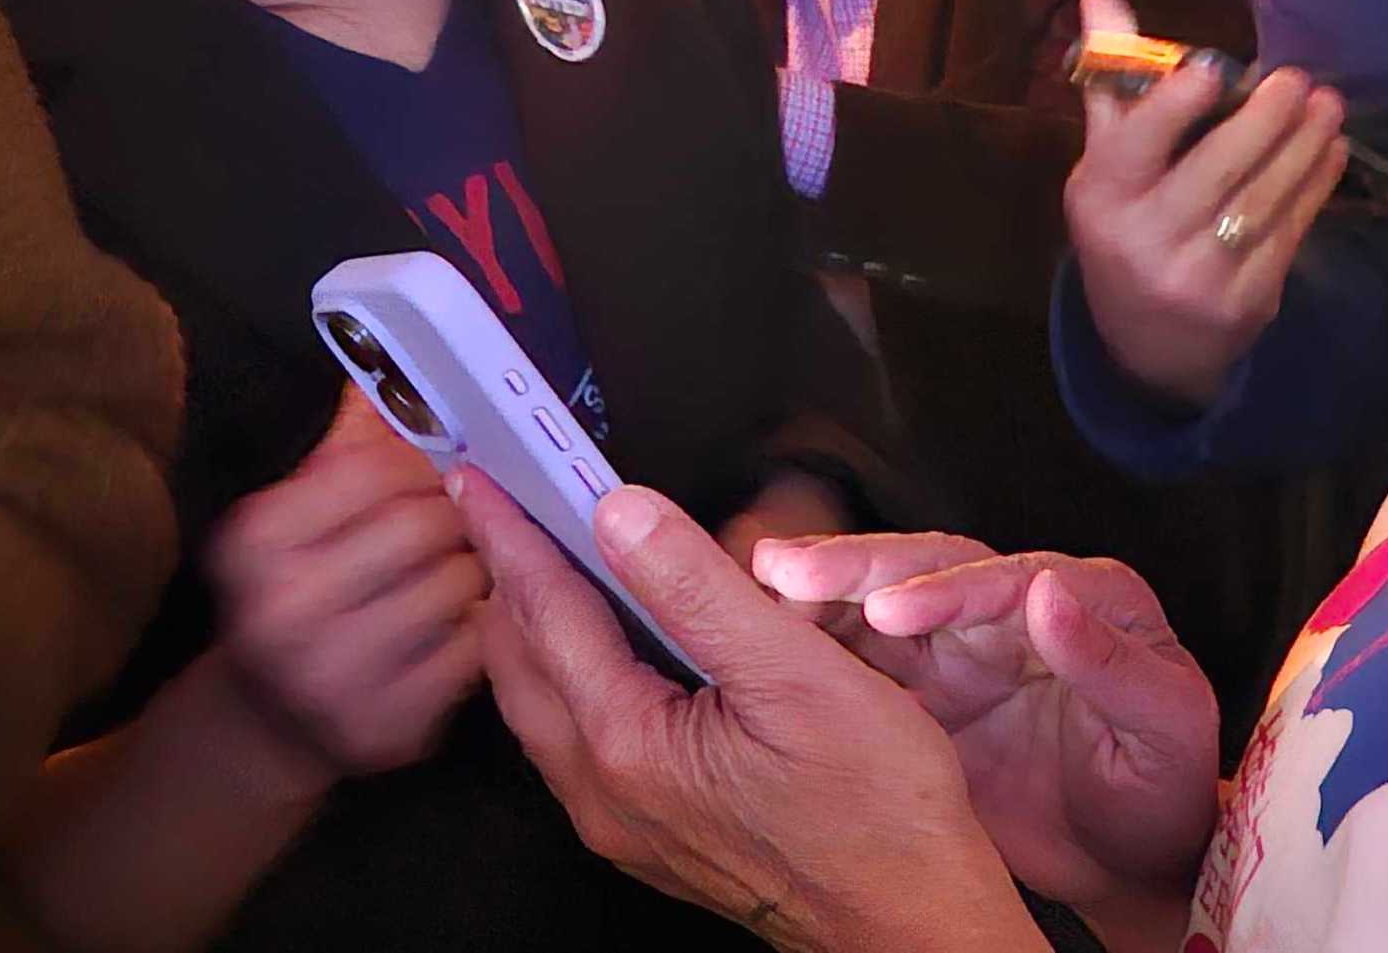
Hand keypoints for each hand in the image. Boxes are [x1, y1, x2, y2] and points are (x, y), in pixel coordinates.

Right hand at [206, 390, 490, 778]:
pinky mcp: (386, 724)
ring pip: (460, 582)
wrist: (262, 722)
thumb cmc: (294, 592)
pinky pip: (473, 647)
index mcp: (255, 541)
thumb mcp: (296, 516)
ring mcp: (334, 675)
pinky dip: (478, 624)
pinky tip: (457, 620)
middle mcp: (284, 609)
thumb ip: (345, 447)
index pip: (381, 467)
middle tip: (458, 520)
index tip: (436, 469)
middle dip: (455, 515)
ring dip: (474, 568)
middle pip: (427, 523)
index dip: (423, 462)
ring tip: (457, 567)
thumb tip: (388, 369)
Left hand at [458, 475, 1037, 952]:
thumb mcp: (796, 672)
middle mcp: (605, 793)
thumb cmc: (877, 813)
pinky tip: (606, 648)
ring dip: (533, 630)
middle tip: (500, 508)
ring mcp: (623, 823)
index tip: (478, 479)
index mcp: (628, 745)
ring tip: (542, 564)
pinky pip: (575, 740)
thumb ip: (699, 587)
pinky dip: (569, 675)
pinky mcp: (650, 836)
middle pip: (519, 664)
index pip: (543, 612)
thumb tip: (624, 513)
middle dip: (505, 579)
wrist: (909, 924)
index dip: (509, 533)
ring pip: (541, 707)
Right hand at [755, 536, 1219, 921]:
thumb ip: (1112, 663)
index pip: (1005, 578)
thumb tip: (1053, 595)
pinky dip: (811, 640)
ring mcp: (964, 644)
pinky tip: (764, 636)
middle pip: (928, 565)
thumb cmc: (1163, 791)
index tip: (892, 609)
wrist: (1132, 858)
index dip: (944, 588)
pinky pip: (859, 651)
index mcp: (1086, 598)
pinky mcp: (922, 687)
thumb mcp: (1164, 727)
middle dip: (856, 566)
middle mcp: (1017, 605)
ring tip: (761, 588)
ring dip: (820, 591)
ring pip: (880, 597)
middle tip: (790, 572)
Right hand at [1063, 0, 1346, 407]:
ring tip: (1328, 105)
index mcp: (1102, 196)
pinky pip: (1289, 234)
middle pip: (1214, 170)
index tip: (1212, 67)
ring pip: (1261, 201)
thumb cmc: (1126, 226)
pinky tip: (1330, 152)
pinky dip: (1314, 187)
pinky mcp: (1246, 302)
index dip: (1172, 107)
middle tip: (1298, 78)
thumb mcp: (1106, 164)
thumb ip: (1113, 81)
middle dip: (1263, 121)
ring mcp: (1199, 276)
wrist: (1146, 347)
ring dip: (1302, 148)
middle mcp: (1146, 239)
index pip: (1136, 145)